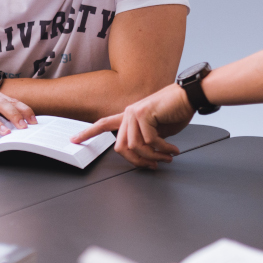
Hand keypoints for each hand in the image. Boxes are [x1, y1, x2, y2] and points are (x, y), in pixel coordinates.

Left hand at [73, 83, 191, 167]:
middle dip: (139, 162)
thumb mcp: (158, 131)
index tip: (73, 140)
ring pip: (135, 147)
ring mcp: (134, 112)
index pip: (103, 124)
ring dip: (154, 157)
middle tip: (155, 165)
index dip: (87, 133)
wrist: (190, 97)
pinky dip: (163, 149)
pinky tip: (172, 149)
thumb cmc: (176, 112)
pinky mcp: (143, 113)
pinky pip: (149, 141)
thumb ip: (146, 140)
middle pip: (121, 148)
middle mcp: (127, 114)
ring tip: (167, 157)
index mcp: (128, 117)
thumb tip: (144, 156)